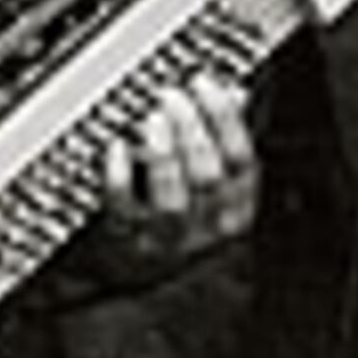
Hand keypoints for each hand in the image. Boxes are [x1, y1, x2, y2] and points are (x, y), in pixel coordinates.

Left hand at [97, 73, 256, 239]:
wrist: (152, 275)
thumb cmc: (191, 218)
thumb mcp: (220, 183)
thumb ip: (227, 139)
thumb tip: (236, 92)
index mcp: (239, 204)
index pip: (241, 157)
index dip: (224, 116)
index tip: (202, 83)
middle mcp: (209, 224)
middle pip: (207, 176)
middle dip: (189, 129)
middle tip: (170, 96)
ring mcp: (170, 237)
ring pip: (173, 200)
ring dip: (162, 155)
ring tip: (152, 119)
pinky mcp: (131, 241)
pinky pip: (125, 211)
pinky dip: (118, 177)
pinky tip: (117, 148)